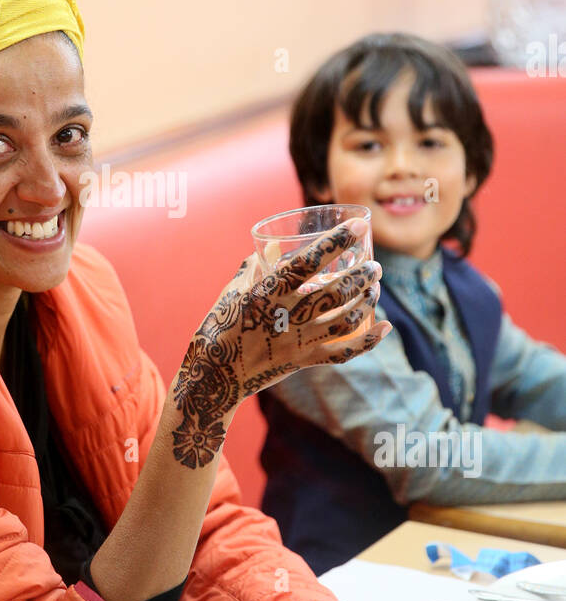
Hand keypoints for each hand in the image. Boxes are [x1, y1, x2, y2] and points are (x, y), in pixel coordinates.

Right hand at [168, 221, 390, 466]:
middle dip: (361, 275)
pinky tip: (385, 326)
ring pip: (344, 320)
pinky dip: (369, 341)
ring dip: (365, 301)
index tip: (359, 226)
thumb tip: (274, 244)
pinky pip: (343, 354)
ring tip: (375, 286)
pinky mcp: (303, 361)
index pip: (307, 262)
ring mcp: (297, 342)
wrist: (215, 375)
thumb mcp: (232, 290)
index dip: (336, 242)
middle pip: (335, 293)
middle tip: (374, 265)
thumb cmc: (219, 325)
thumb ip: (255, 265)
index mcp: (265, 293)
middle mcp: (284, 317)